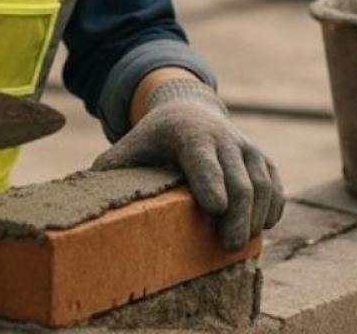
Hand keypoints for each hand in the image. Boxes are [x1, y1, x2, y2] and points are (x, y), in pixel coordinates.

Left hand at [91, 77, 283, 249]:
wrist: (190, 111)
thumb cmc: (153, 139)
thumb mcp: (130, 147)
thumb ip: (110, 170)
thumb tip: (79, 203)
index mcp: (189, 135)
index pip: (203, 161)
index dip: (210, 183)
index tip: (214, 209)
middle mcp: (224, 139)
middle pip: (241, 181)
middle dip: (238, 216)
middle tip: (227, 245)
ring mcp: (248, 148)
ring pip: (264, 186)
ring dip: (256, 218)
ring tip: (240, 243)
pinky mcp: (264, 160)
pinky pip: (277, 188)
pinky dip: (273, 210)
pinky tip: (260, 228)